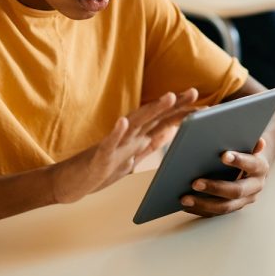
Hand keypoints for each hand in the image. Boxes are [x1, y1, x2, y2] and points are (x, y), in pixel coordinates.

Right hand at [50, 88, 198, 203]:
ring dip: (151, 110)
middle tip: (194, 92)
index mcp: (137, 139)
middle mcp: (128, 137)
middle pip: (154, 117)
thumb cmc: (100, 170)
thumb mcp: (130, 159)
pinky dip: (116, 132)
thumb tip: (167, 134)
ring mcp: (114, 145)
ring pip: (135, 124)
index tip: (204, 105)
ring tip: (168, 98)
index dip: (182, 113)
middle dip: (174, 105)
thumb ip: (147, 145)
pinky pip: (108, 143)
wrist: (70, 183)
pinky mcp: (100, 156)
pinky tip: (123, 122)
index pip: (163, 122)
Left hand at [180, 138, 269, 216]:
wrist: (253, 165)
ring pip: (224, 207)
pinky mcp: (231, 208)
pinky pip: (215, 213)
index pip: (251, 164)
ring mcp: (243, 201)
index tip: (223, 155)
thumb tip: (259, 141)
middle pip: (236, 191)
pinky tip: (185, 205)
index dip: (238, 160)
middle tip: (195, 182)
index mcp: (260, 167)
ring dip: (203, 203)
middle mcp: (254, 187)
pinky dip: (200, 210)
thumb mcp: (249, 140)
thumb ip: (250, 139)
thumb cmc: (245, 148)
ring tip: (184, 198)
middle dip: (215, 187)